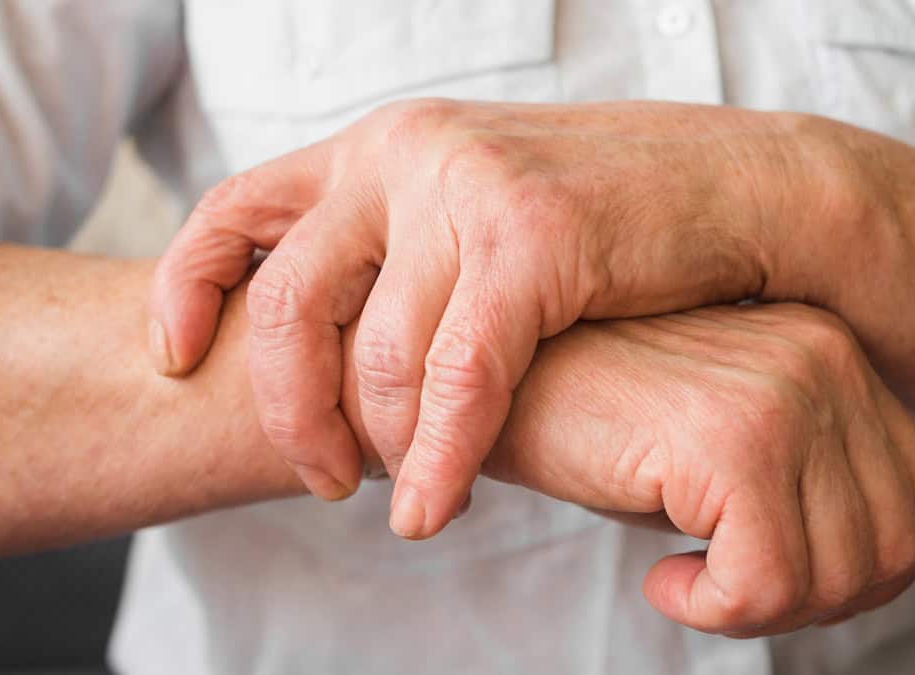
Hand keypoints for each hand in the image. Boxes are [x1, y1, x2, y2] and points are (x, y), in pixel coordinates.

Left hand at [148, 100, 864, 537]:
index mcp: (384, 144)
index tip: (175, 357)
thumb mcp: (475, 209)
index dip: (188, 288)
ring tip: (408, 498)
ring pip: (375, 358)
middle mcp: (410, 152)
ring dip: (381, 451)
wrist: (739, 189)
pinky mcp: (532, 241)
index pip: (237, 208)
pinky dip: (440, 459)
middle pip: (287, 302)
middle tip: (324, 478)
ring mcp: (468, 190)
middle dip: (290, 409)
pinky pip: (458, 380)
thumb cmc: (607, 219)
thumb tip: (330, 335)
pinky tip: (438, 506)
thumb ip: (399, 251)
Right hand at [371, 302, 914, 634]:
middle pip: (893, 545)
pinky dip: (716, 608)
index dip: (858, 574)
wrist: (486, 379)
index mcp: (831, 354)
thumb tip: (866, 572)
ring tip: (690, 580)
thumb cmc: (593, 422)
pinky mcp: (730, 437)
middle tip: (725, 593)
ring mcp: (782, 393)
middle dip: (812, 603)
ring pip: (837, 575)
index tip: (768, 578)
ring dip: (759, 609)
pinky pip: (766, 582)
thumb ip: (805, 482)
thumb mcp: (722, 445)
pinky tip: (663, 576)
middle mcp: (822, 359)